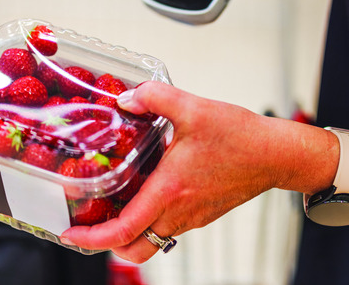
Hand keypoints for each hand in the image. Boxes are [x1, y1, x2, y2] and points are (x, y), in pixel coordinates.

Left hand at [61, 81, 292, 262]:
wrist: (278, 154)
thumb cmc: (242, 138)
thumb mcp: (193, 108)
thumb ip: (154, 97)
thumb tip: (126, 98)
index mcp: (170, 191)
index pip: (123, 231)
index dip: (91, 239)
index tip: (70, 234)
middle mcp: (179, 212)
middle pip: (134, 250)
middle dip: (104, 245)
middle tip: (85, 226)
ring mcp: (192, 217)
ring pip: (151, 242)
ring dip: (127, 233)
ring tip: (109, 209)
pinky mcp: (201, 213)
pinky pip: (167, 228)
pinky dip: (148, 221)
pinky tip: (143, 192)